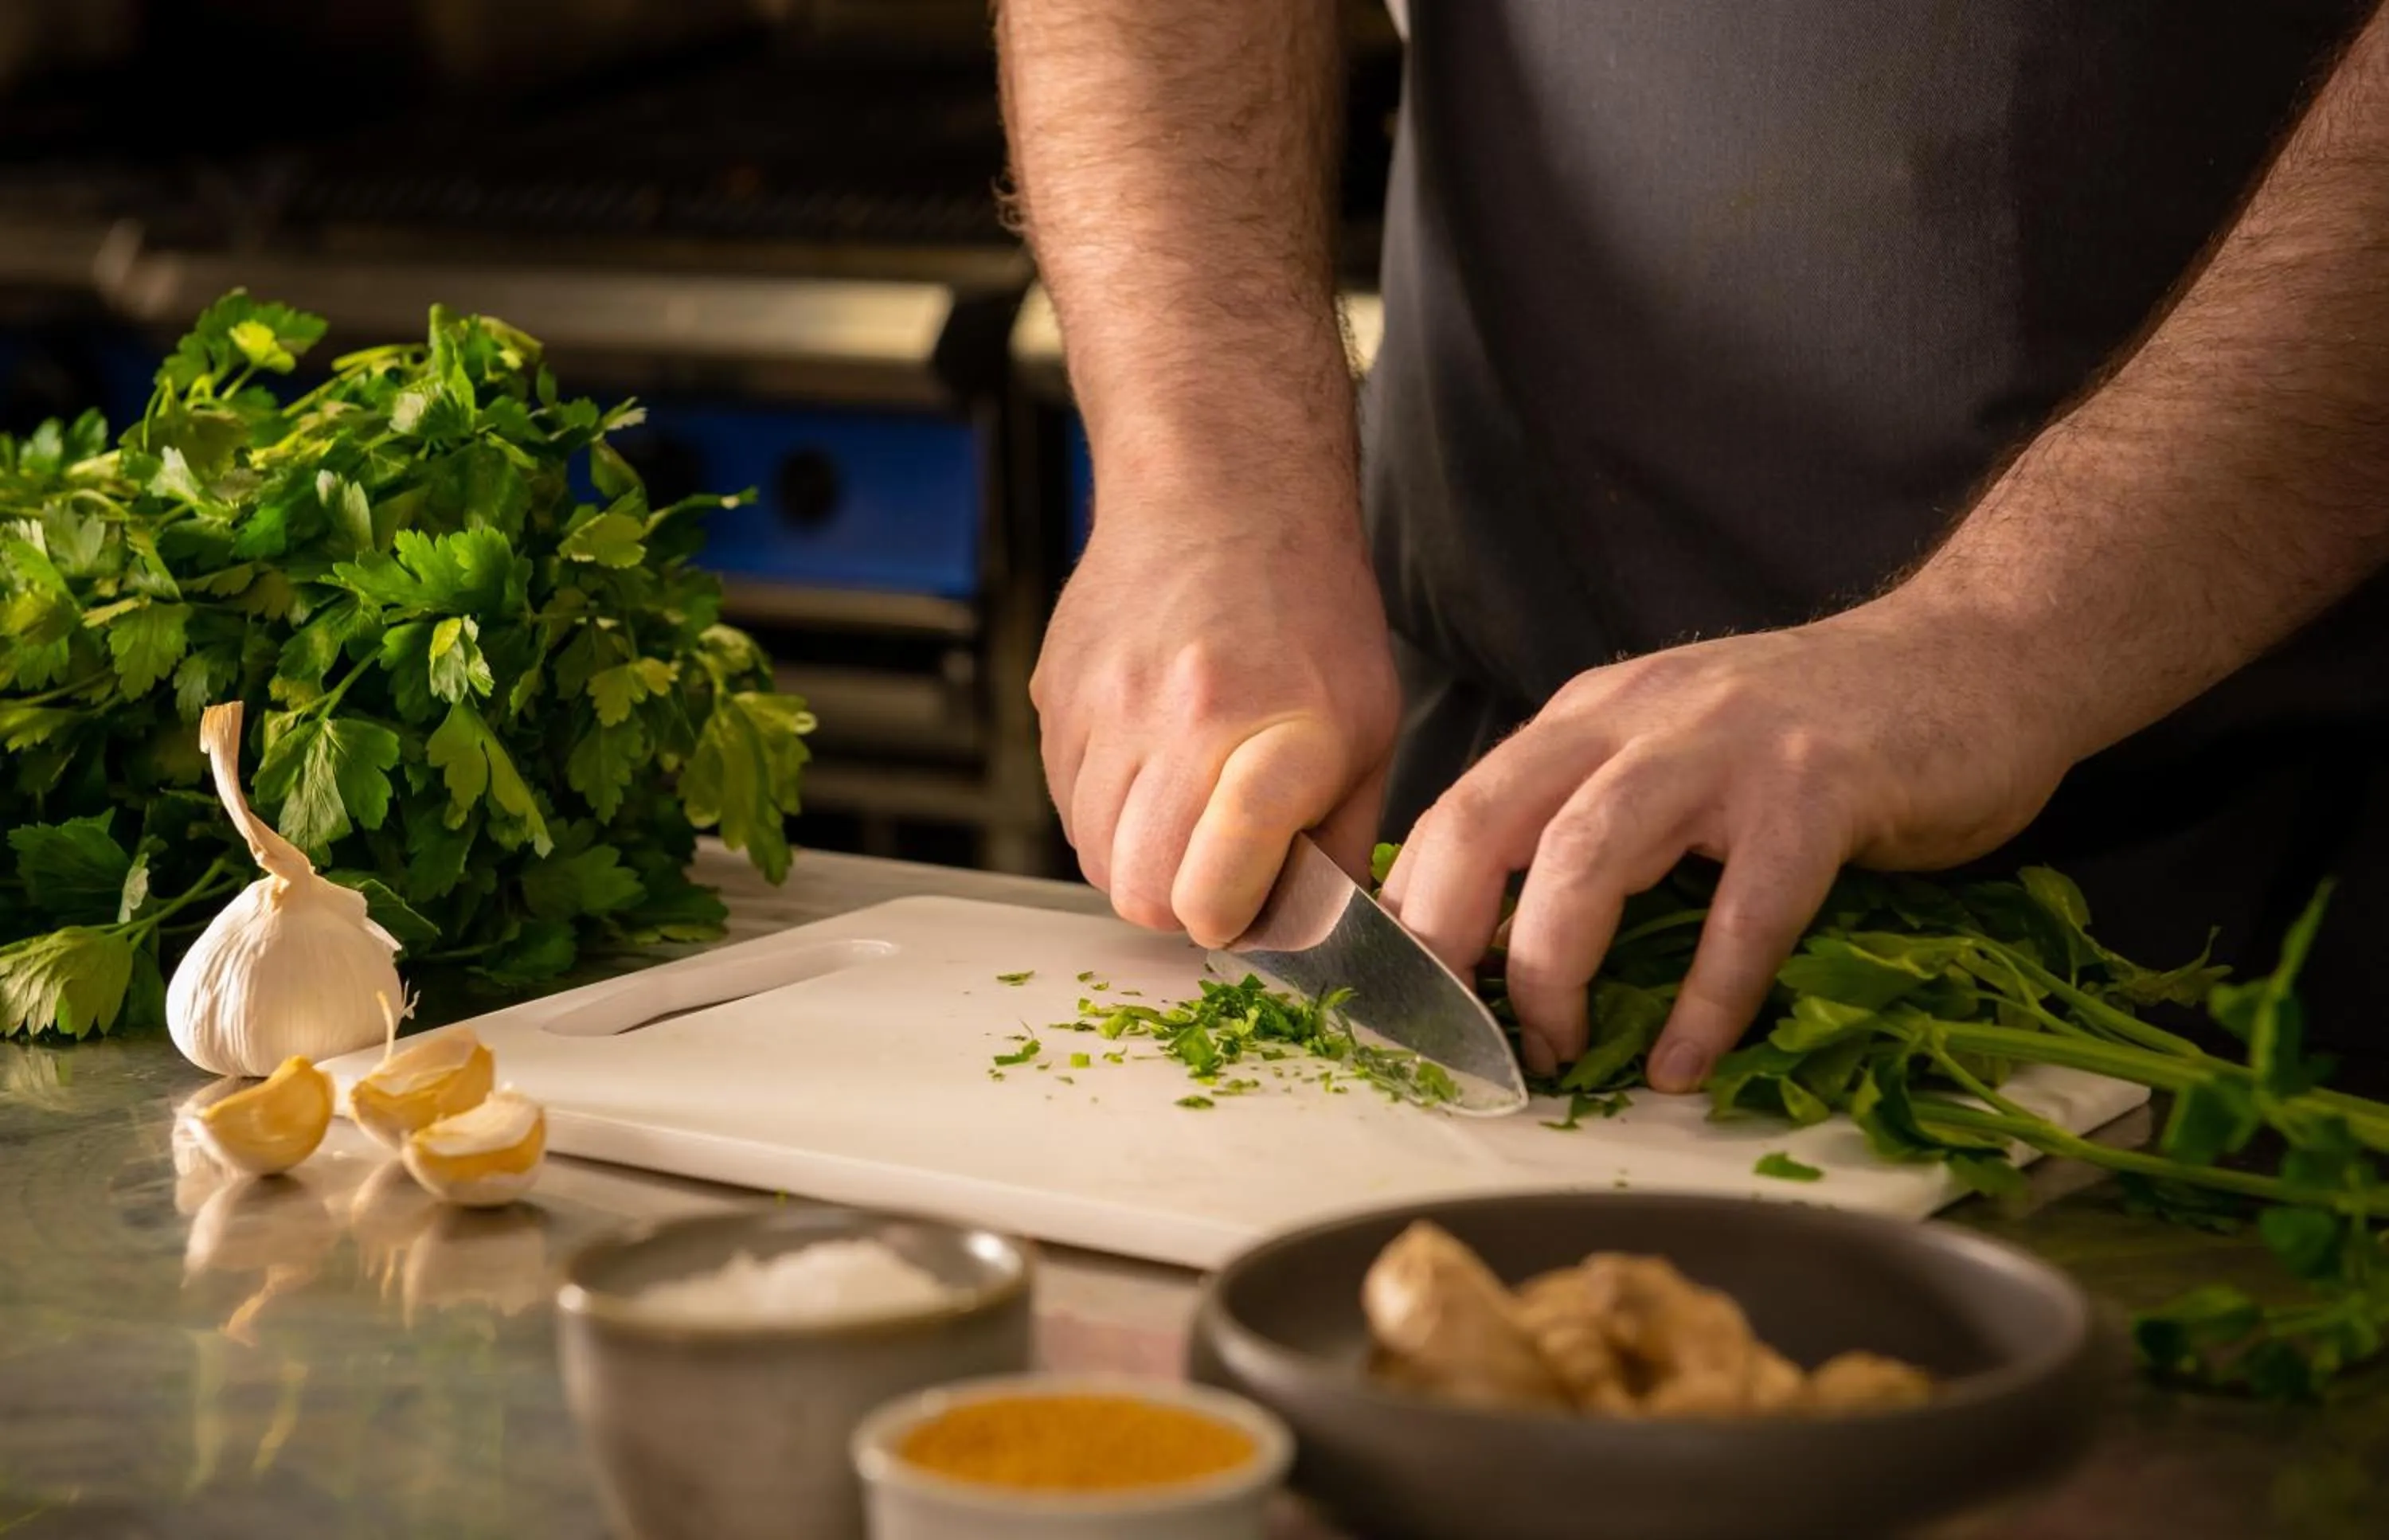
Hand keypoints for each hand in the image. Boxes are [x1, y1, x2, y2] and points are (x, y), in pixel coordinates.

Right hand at [1032, 483, 1400, 945]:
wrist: (1223, 493)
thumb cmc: (1310, 613)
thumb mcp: (1368, 727)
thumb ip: (1338, 841)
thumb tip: (1305, 930)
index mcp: (1274, 735)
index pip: (1211, 889)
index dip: (1229, 917)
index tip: (1249, 897)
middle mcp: (1177, 721)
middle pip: (1137, 891)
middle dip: (1179, 902)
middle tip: (1218, 865)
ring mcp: (1102, 706)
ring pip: (1092, 854)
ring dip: (1138, 855)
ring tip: (1187, 805)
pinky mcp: (1052, 695)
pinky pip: (1065, 801)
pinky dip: (1106, 808)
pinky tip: (1151, 760)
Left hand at [1378, 603, 2071, 1090]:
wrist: (1985, 652)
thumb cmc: (1825, 731)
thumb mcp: (1680, 748)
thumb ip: (1604, 814)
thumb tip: (1516, 943)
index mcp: (1590, 717)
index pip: (1459, 807)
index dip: (1410, 911)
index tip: (1396, 1007)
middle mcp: (1636, 718)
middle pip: (1487, 822)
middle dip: (1442, 938)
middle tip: (1446, 1039)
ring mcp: (1725, 748)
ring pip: (1584, 855)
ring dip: (1551, 967)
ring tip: (1557, 1051)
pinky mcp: (1819, 790)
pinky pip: (1742, 911)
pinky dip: (1706, 1001)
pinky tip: (1687, 1064)